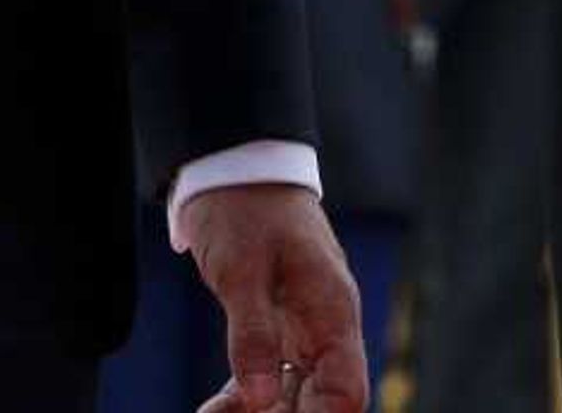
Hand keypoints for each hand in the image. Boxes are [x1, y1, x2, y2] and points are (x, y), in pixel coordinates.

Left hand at [178, 184, 368, 412]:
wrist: (235, 172)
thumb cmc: (246, 210)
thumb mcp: (242, 270)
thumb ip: (254, 336)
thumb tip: (262, 400)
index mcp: (332, 312)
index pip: (347, 391)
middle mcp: (326, 328)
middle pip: (322, 401)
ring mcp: (304, 330)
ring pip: (294, 396)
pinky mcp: (278, 329)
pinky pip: (270, 379)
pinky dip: (245, 398)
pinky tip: (215, 408)